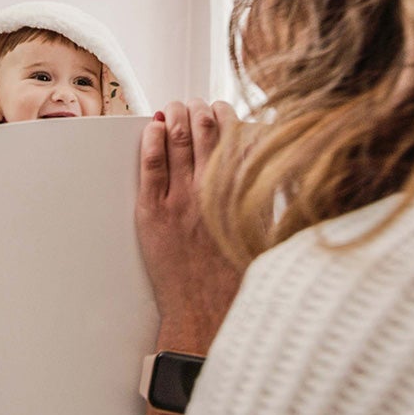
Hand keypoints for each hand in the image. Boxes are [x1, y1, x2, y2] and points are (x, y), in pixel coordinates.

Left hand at [135, 100, 243, 357]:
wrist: (206, 311)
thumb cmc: (236, 276)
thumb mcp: (263, 230)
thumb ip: (262, 194)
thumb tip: (262, 163)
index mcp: (241, 191)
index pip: (234, 136)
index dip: (225, 115)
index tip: (222, 107)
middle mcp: (211, 189)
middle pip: (203, 132)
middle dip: (198, 109)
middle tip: (194, 103)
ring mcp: (180, 199)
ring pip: (176, 141)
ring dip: (174, 116)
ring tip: (174, 107)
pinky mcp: (152, 212)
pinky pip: (150, 165)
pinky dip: (151, 141)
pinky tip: (152, 129)